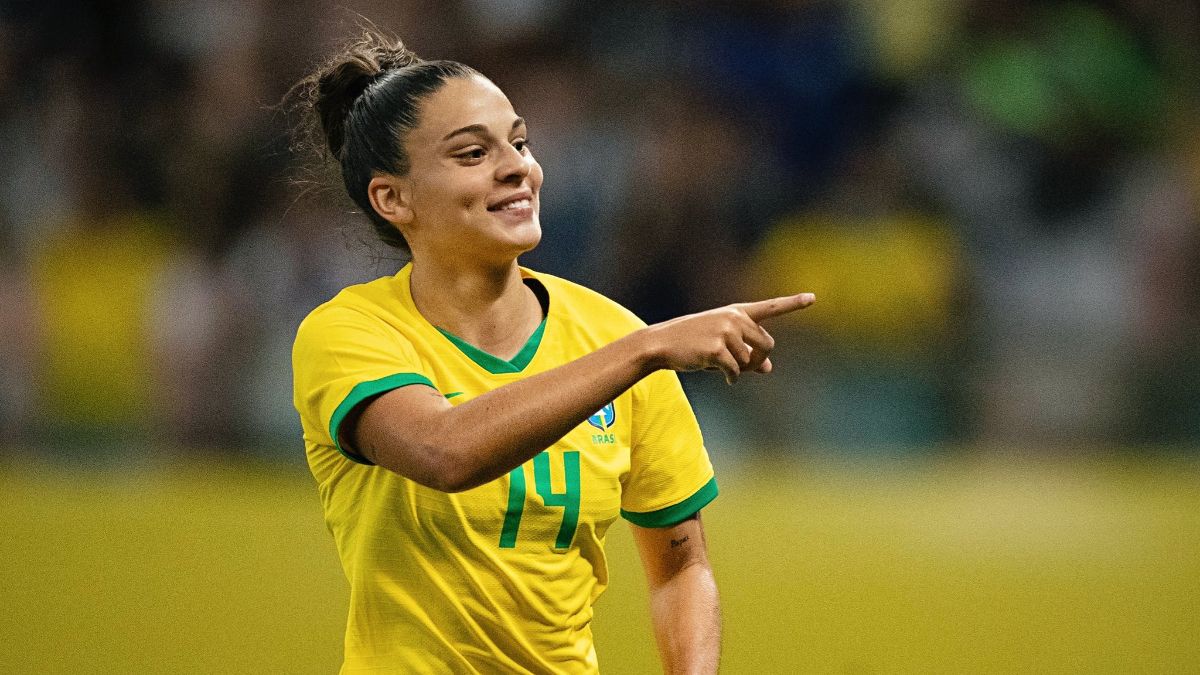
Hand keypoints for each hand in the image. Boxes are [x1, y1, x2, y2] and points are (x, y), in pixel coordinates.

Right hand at [640, 293, 814, 383]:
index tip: (813, 298)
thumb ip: (748, 353)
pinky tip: (720, 374)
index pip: (770, 307)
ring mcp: (725, 332)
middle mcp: (734, 318)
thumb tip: (768, 368)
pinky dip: (730, 377)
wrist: (662, 343)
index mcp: (736, 312)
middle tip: (742, 366)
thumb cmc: (693, 343)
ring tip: (717, 362)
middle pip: (766, 344)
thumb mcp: (722, 344)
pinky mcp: (716, 348)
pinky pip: (735, 371)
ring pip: (749, 360)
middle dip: (757, 359)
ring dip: (738, 369)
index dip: (793, 303)